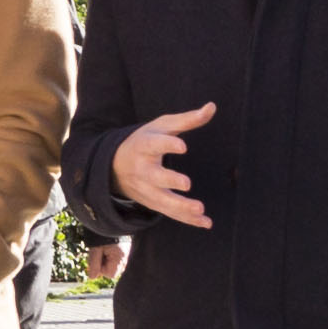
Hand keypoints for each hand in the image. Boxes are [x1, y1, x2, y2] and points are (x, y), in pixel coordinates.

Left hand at [85, 228, 129, 283]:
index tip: (97, 257)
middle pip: (113, 270)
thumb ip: (94, 264)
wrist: (109, 219)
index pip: (110, 274)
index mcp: (120, 258)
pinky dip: (110, 254)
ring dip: (106, 259)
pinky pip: (117, 258)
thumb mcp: (95, 249)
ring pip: (114, 264)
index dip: (101, 269)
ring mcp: (127, 253)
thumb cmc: (101, 234)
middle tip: (99, 251)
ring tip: (103, 247)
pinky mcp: (126, 248)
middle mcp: (126, 258)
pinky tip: (107, 246)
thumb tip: (92, 278)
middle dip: (103, 264)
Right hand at [112, 102, 217, 226]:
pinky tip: (206, 222)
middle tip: (187, 183)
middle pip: (155, 177)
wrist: (115, 167)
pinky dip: (187, 220)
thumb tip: (212, 106)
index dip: (167, 145)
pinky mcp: (153, 203)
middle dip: (169, 181)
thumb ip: (187, 119)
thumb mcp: (161, 126)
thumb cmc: (145, 141)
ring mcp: (147, 189)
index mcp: (145, 146)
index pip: (154, 144)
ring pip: (163, 201)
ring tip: (200, 209)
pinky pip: (171, 213)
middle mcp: (143, 170)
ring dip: (181, 207)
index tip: (183, 146)